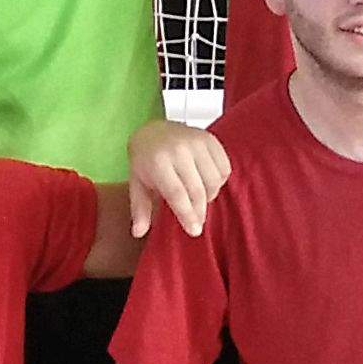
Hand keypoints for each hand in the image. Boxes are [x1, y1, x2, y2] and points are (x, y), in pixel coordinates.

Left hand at [126, 119, 230, 235]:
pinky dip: (219, 180)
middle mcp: (178, 149)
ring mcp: (196, 142)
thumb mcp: (137, 184)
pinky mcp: (210, 139)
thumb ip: (139, 209)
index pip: (177, 194)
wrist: (154, 130)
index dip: (187, 215)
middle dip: (199, 210)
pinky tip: (207, 182)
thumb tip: (138, 233)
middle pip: (197, 190)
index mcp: (158, 162)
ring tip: (199, 197)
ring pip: (214, 180)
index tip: (194, 231)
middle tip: (197, 221)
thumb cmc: (145, 161)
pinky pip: (224, 168)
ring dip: (210, 195)